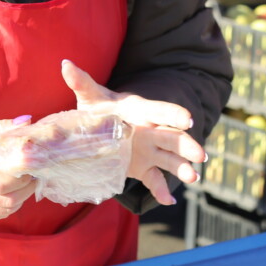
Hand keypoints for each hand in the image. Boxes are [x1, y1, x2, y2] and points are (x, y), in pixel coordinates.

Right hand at [0, 119, 38, 219]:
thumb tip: (27, 120)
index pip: (0, 183)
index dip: (20, 177)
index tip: (27, 164)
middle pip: (8, 199)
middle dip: (26, 187)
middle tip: (32, 171)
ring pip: (7, 209)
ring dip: (22, 196)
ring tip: (24, 179)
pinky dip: (11, 204)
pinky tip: (12, 189)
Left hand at [60, 59, 204, 205]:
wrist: (102, 127)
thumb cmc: (101, 108)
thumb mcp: (91, 96)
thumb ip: (81, 82)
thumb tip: (65, 64)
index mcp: (141, 111)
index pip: (160, 111)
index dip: (173, 115)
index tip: (187, 120)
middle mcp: (151, 130)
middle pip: (173, 137)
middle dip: (187, 145)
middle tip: (200, 154)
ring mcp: (150, 150)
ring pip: (170, 159)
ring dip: (182, 168)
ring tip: (193, 177)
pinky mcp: (145, 167)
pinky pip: (155, 180)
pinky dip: (162, 191)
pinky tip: (169, 201)